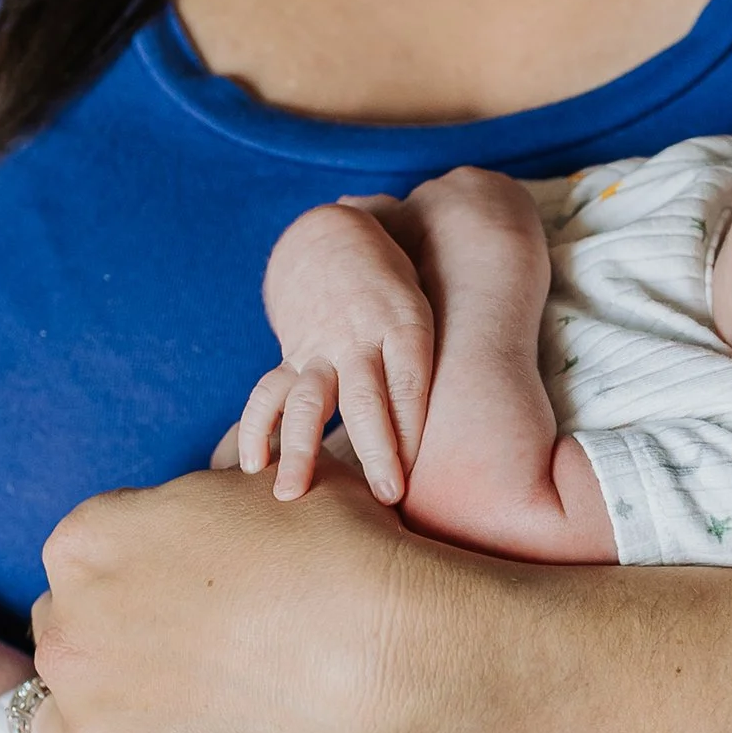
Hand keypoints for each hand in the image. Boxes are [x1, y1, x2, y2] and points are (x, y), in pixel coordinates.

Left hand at [11, 461, 473, 732]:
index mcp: (92, 540)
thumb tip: (210, 506)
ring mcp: (88, 722)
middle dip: (113, 645)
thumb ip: (210, 496)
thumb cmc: (350, 564)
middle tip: (190, 662)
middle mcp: (71, 629)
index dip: (136, 577)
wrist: (396, 672)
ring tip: (153, 725)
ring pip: (49, 718)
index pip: (84, 560)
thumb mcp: (274, 484)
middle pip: (65, 636)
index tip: (184, 599)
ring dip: (92, 717)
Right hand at [244, 202, 435, 504]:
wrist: (325, 236)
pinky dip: (257, 428)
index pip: (409, 382)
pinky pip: (271, 392)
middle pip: (367, 399)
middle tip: (387, 496)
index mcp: (403, 323)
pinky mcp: (292, 355)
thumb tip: (480, 417)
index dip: (413, 428)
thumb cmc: (391, 282)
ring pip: (309, 401)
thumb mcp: (423, 301)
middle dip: (378, 450)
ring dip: (300, 449)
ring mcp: (320, 348)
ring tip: (292, 494)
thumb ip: (436, 357)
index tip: (419, 476)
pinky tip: (251, 465)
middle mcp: (358, 337)